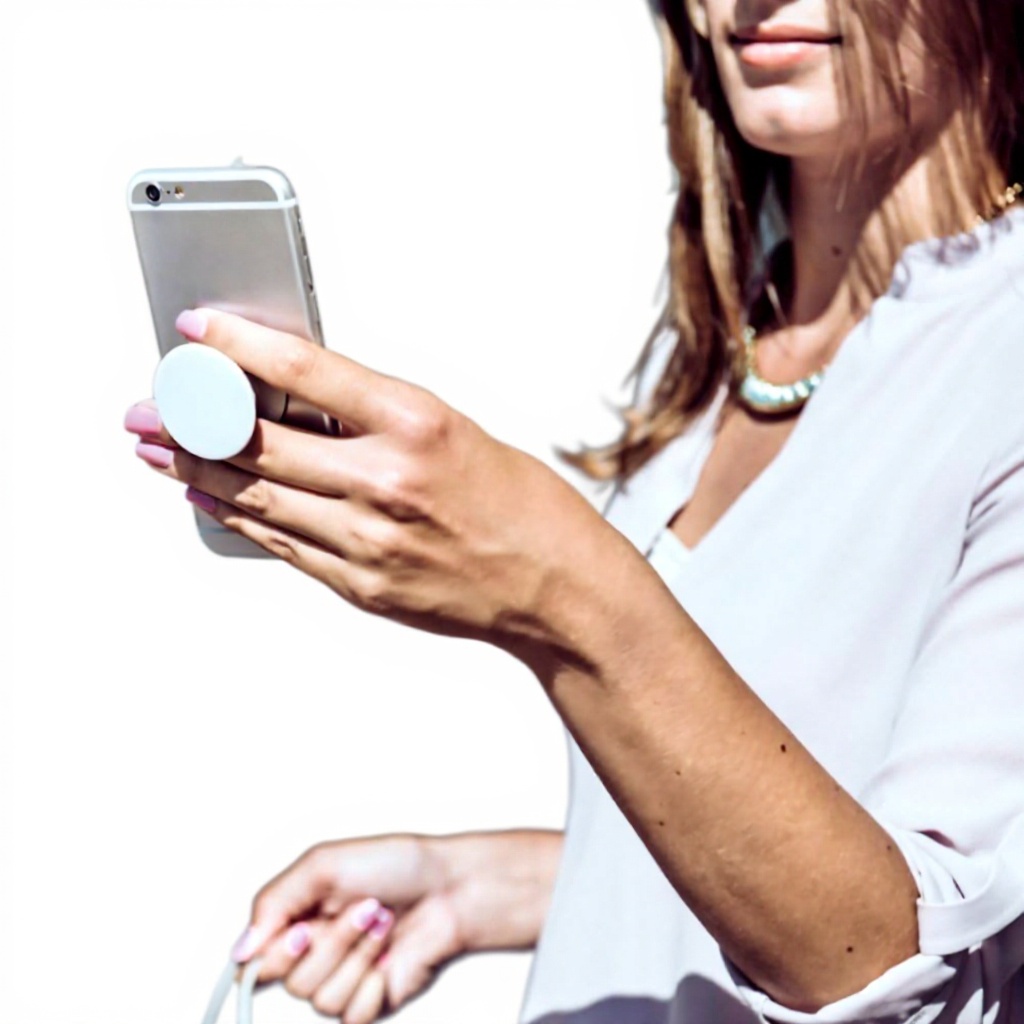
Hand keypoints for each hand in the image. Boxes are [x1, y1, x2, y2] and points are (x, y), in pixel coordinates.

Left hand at [126, 309, 614, 660]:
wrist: (559, 591)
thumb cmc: (526, 508)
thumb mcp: (457, 431)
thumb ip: (377, 418)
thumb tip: (302, 400)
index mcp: (418, 426)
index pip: (304, 371)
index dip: (238, 346)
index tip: (199, 330)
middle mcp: (387, 483)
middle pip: (259, 441)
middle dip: (189, 418)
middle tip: (151, 405)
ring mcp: (369, 542)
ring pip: (255, 497)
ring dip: (196, 471)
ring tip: (159, 451)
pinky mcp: (361, 586)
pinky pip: (280, 545)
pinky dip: (236, 518)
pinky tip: (210, 500)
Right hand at [235, 830, 562, 1022]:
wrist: (451, 888)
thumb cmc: (398, 865)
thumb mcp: (324, 863)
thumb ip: (272, 903)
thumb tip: (240, 948)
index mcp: (299, 917)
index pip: (256, 961)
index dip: (276, 954)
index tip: (302, 931)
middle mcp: (317, 951)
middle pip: (291, 981)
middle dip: (333, 942)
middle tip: (362, 909)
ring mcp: (344, 977)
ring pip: (321, 999)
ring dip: (358, 956)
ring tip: (382, 924)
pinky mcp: (370, 1001)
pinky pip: (352, 1015)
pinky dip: (373, 984)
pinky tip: (389, 957)